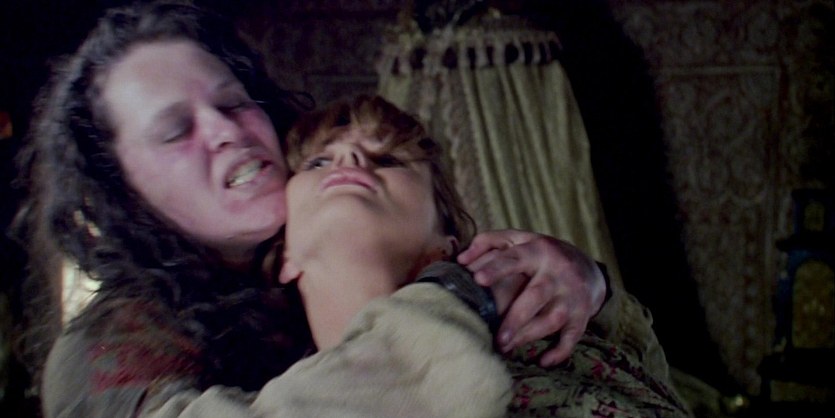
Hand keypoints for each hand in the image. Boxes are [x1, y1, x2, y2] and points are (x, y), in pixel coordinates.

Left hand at [457, 229, 606, 366]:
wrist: (588, 267)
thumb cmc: (541, 254)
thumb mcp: (518, 239)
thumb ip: (488, 242)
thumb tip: (461, 260)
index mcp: (538, 251)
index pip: (515, 259)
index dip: (497, 268)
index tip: (478, 279)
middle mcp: (557, 272)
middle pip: (536, 296)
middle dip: (515, 318)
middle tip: (496, 338)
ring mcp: (572, 295)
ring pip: (552, 319)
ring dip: (529, 336)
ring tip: (505, 347)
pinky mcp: (582, 314)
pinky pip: (573, 336)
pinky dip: (560, 351)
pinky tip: (543, 361)